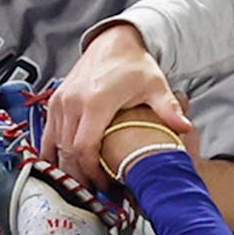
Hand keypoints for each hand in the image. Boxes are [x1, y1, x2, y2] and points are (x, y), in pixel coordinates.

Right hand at [45, 24, 193, 186]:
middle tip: (96, 192)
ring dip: (66, 167)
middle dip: (80, 175)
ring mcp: (60, 102)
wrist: (114, 42)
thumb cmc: (135, 65)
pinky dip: (54, 153)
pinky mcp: (55, 102)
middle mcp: (72, 102)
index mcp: (96, 101)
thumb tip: (185, 128)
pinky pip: (48, 135)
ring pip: (55, 145)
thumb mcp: (155, 86)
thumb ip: (168, 108)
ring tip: (83, 184)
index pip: (85, 147)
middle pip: (68, 151)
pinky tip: (64, 167)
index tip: (105, 186)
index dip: (92, 172)